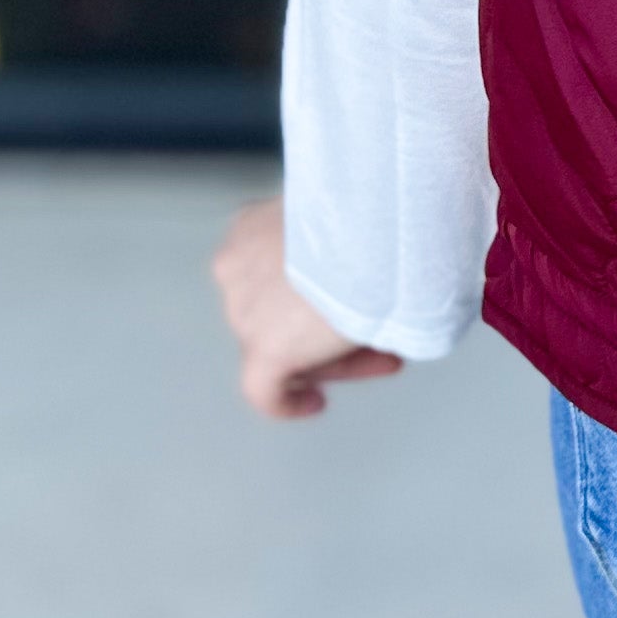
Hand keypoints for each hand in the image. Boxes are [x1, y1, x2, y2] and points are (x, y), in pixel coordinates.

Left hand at [213, 198, 403, 419]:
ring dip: (329, 355)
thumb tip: (370, 267)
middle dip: (326, 326)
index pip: (277, 271)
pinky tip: (312, 404)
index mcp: (251, 228)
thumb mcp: (349, 214)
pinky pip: (265, 391)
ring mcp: (246, 311)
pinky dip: (288, 402)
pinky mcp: (262, 349)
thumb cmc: (373, 213)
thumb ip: (340, 240)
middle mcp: (238, 269)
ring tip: (378, 357)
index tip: (348, 298)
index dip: (317, 291)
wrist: (373, 230)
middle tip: (374, 334)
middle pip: (280, 312)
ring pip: (282, 346)